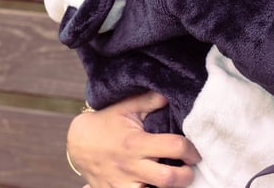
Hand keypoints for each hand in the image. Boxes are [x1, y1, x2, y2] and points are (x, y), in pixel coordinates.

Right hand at [66, 91, 200, 187]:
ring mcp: (121, 184)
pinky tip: (155, 184)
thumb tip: (171, 94)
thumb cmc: (106, 122)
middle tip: (189, 169)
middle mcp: (130, 166)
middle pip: (167, 179)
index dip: (191, 150)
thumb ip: (151, 100)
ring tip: (173, 178)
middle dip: (186, 176)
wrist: (78, 143)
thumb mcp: (127, 107)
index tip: (195, 151)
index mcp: (136, 143)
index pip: (174, 147)